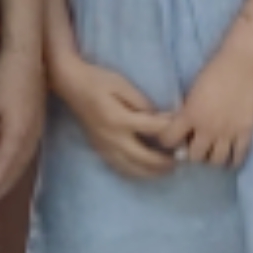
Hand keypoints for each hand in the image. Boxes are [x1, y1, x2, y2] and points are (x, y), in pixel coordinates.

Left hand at [0, 50, 49, 209]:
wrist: (29, 57)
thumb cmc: (5, 79)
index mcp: (16, 136)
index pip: (1, 172)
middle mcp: (29, 140)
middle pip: (14, 174)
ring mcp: (36, 133)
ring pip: (22, 166)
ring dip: (8, 182)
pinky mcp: (37, 126)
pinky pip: (26, 156)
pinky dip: (15, 169)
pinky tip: (8, 170)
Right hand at [54, 53, 176, 178]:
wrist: (71, 85)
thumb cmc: (98, 80)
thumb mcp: (123, 84)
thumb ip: (142, 102)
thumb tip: (160, 117)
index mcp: (120, 119)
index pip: (152, 130)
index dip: (169, 130)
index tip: (181, 128)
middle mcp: (113, 138)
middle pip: (144, 158)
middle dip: (164, 162)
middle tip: (179, 160)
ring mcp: (105, 146)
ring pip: (132, 169)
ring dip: (151, 172)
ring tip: (166, 170)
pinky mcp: (100, 149)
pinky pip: (120, 167)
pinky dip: (135, 172)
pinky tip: (145, 170)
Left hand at [168, 40, 252, 169]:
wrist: (243, 63)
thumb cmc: (214, 70)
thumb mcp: (192, 91)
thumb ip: (186, 112)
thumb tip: (179, 128)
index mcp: (190, 114)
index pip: (169, 140)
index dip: (168, 142)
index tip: (172, 141)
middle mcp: (207, 127)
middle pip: (194, 157)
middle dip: (192, 154)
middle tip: (194, 148)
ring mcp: (228, 132)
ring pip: (215, 161)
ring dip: (211, 159)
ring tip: (212, 153)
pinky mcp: (246, 132)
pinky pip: (238, 157)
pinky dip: (232, 160)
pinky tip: (229, 157)